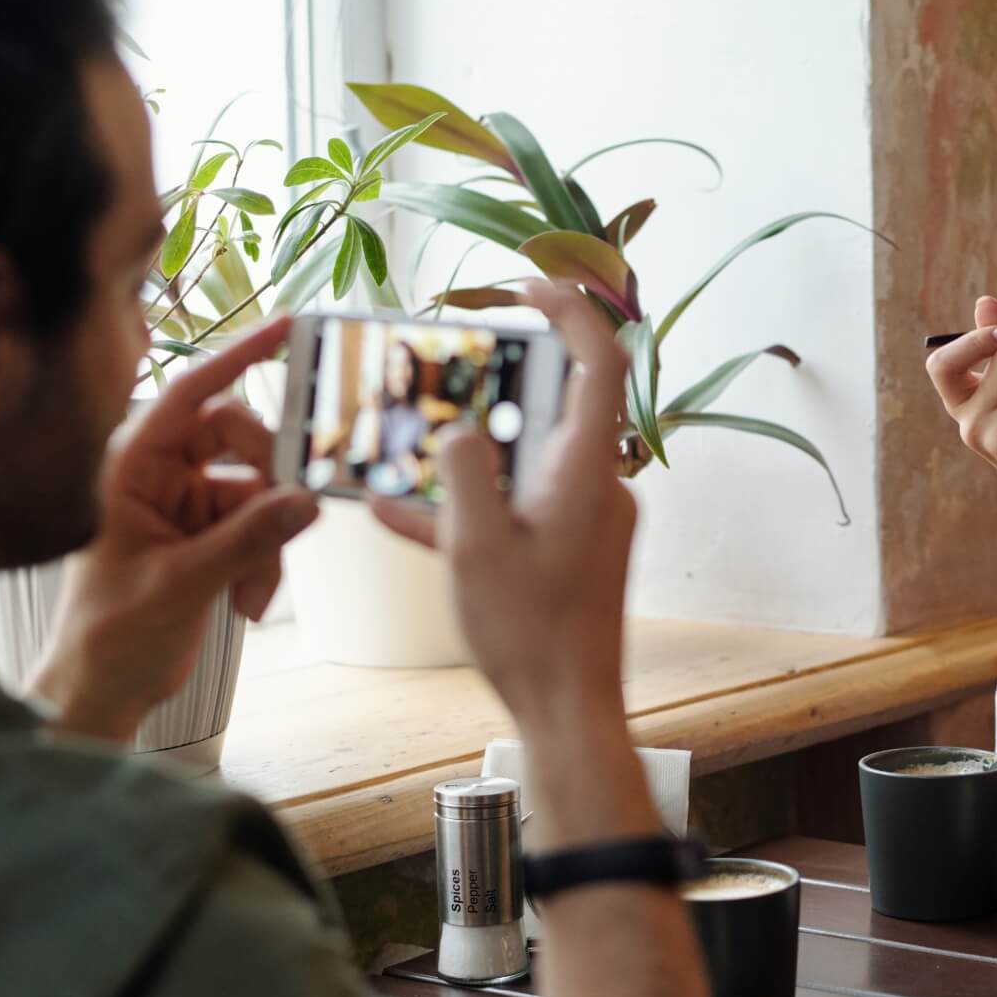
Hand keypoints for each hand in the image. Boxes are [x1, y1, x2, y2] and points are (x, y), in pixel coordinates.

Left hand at [31, 319, 319, 740]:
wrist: (101, 689)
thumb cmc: (107, 633)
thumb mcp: (179, 584)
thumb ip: (246, 539)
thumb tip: (306, 500)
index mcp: (129, 466)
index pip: (189, 395)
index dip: (237, 356)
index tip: (285, 329)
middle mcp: (159, 475)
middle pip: (239, 440)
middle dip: (269, 485)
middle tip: (291, 518)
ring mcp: (188, 504)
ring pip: (260, 489)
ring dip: (269, 540)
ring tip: (253, 592)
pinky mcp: (210, 536)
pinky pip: (262, 527)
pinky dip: (267, 563)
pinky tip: (249, 603)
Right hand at [371, 279, 632, 728]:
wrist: (568, 711)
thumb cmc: (530, 634)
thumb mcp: (474, 546)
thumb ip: (462, 473)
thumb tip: (457, 433)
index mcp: (586, 471)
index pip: (598, 362)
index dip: (569, 311)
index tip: (526, 286)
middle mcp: (597, 486)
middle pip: (554, 407)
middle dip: (495, 386)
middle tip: (441, 372)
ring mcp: (587, 520)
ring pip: (525, 461)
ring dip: (469, 451)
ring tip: (404, 444)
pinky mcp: (571, 552)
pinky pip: (517, 508)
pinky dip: (469, 505)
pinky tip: (397, 514)